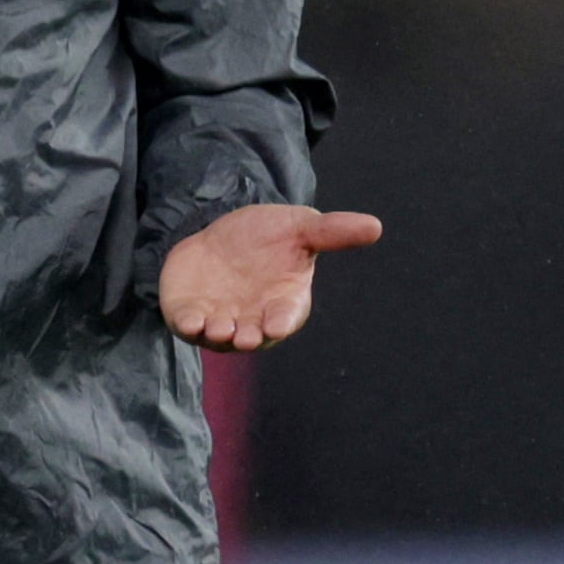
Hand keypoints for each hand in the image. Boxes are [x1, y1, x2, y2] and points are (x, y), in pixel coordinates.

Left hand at [159, 202, 383, 353]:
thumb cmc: (270, 237)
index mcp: (284, 302)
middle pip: (252, 335)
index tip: (275, 325)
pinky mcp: (189, 314)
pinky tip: (189, 320)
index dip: (281, 322)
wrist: (223, 233)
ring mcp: (220, 319)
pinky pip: (188, 326)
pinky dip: (188, 325)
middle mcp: (253, 318)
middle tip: (246, 336)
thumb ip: (332, 232)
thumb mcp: (300, 227)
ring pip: (219, 336)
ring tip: (217, 328)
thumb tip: (376, 226)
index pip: (286, 318)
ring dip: (218, 335)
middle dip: (249, 337)